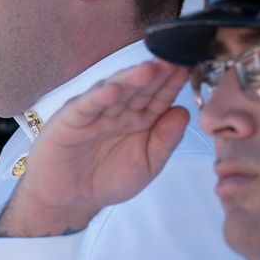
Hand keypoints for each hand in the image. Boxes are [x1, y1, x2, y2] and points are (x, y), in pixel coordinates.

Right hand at [0, 60, 189, 237]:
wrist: (70, 200)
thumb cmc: (108, 180)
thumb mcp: (147, 165)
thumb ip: (165, 140)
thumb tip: (183, 111)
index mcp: (141, 118)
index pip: (160, 96)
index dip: (173, 83)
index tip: (189, 68)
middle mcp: (120, 110)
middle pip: (139, 88)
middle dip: (156, 74)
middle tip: (173, 59)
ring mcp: (95, 111)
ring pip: (115, 91)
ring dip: (130, 79)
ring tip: (148, 70)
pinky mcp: (70, 119)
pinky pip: (86, 106)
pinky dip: (98, 97)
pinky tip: (112, 90)